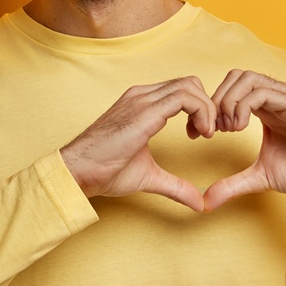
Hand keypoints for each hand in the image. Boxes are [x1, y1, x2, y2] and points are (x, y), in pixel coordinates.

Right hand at [61, 77, 216, 211]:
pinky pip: (184, 97)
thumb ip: (176, 185)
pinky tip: (199, 134)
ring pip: (189, 86)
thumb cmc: (105, 171)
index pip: (181, 90)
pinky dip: (201, 111)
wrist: (78, 171)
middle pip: (189, 83)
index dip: (199, 109)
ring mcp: (142, 99)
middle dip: (207, 106)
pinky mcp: (144, 110)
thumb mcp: (149, 176)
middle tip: (206, 134)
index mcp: (142, 104)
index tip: (199, 134)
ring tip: (205, 134)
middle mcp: (142, 95)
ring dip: (207, 109)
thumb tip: (199, 203)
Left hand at [203, 70, 285, 210]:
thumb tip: (205, 202)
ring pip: (246, 79)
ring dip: (229, 102)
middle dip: (216, 100)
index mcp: (265, 107)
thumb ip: (231, 185)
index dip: (209, 106)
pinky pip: (263, 92)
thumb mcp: (258, 177)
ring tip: (228, 129)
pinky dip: (243, 106)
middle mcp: (275, 96)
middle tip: (212, 130)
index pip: (230, 88)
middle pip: (235, 76)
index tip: (197, 133)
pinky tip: (240, 128)